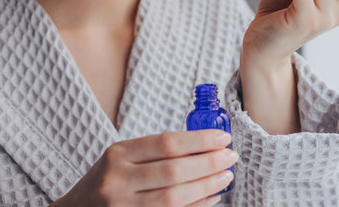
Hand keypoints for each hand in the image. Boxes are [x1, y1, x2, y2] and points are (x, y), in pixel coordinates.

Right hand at [51, 130, 237, 206]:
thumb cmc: (107, 180)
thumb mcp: (122, 156)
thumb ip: (156, 151)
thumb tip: (204, 147)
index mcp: (118, 154)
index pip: (166, 143)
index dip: (200, 140)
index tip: (222, 138)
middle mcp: (118, 180)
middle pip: (174, 170)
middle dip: (209, 163)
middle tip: (230, 157)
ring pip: (175, 197)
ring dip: (207, 186)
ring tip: (226, 176)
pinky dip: (197, 206)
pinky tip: (212, 197)